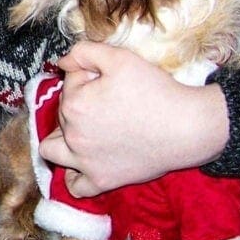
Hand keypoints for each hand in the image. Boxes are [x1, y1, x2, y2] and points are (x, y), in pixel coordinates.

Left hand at [39, 41, 229, 196]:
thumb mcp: (120, 58)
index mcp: (74, 104)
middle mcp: (73, 135)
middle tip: (109, 101)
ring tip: (82, 130)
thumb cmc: (155, 91)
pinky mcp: (102, 181)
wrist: (187, 127)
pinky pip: (75, 186)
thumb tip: (61, 62)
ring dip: (61, 138)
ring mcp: (85, 162)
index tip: (110, 80)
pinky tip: (82, 164)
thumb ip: (84, 52)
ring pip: (53, 150)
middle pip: (63, 113)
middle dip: (79, 102)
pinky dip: (74, 176)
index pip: (69, 83)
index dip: (88, 75)